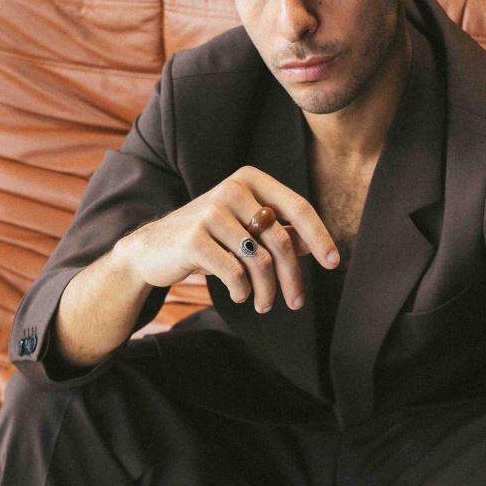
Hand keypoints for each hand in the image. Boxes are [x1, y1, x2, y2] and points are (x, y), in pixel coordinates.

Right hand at [114, 164, 338, 313]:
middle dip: (292, 278)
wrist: (152, 249)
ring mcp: (212, 212)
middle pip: (280, 241)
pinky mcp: (195, 238)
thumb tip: (314, 245)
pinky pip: (235, 272)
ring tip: (263, 304)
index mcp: (249, 180)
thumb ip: (278, 233)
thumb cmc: (207, 239)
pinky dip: (242, 291)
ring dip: (266, 291)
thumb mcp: (244, 230)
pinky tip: (239, 296)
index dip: (319, 237)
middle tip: (296, 302)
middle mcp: (233, 189)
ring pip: (260, 261)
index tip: (333, 264)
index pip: (297, 207)